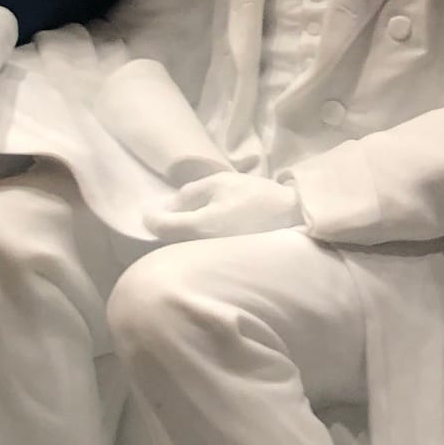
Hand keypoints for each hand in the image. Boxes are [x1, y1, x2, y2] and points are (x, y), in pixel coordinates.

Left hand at [144, 171, 300, 243]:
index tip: (149, 208)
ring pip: (182, 248)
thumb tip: (167, 205)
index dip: (150, 216)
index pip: (159, 226)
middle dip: (163, 227)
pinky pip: (197, 252)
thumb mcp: (221, 182)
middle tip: (164, 212)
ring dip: (178, 236)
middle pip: (168, 241)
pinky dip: (193, 242)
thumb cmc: (256, 197)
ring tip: (181, 220)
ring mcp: (211, 258)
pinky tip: (200, 231)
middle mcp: (200, 248)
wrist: (294, 218)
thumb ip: (189, 193)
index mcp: (197, 227)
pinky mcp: (222, 262)